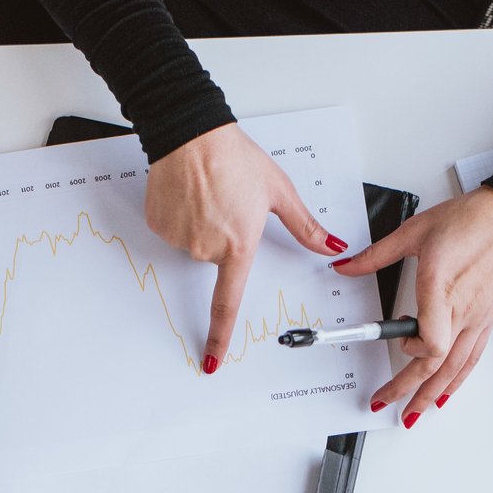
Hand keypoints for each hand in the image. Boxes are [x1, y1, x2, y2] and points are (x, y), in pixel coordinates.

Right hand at [145, 123, 346, 372]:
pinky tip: (188, 193)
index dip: (219, 335)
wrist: (190, 133)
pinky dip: (182, 215)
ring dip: (203, 223)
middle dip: (224, 234)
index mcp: (238, 246)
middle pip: (217, 257)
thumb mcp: (278, 191)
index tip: (212, 359)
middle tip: (228, 201)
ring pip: (195, 242)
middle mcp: (206, 248)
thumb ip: (305, 227)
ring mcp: (180, 238)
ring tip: (208, 192)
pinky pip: (175, 230)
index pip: (228, 303)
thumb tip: (332, 248)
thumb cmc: (235, 158)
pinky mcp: (159, 225)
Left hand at [335, 187, 492, 426]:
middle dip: (408, 390)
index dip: (411, 350)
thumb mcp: (416, 231)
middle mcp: (462, 310)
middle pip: (437, 366)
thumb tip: (347, 265)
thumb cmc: (474, 220)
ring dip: (431, 395)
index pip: (431, 342)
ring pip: (455, 369)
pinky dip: (456, 380)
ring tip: (413, 414)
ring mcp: (478, 318)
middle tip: (384, 403)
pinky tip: (445, 393)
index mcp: (442, 289)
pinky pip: (471, 358)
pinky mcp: (487, 318)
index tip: (396, 341)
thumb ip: (376, 254)